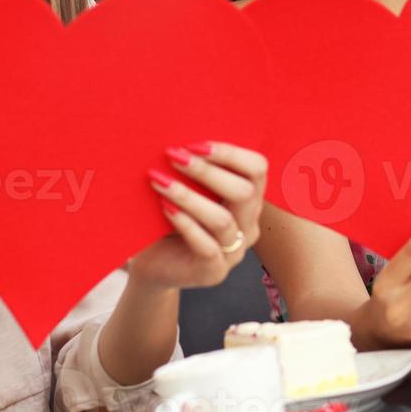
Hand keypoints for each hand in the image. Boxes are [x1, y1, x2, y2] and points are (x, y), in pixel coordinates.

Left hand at [128, 142, 267, 289]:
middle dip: (207, 171)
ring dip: (189, 196)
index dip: (230, 153)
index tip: (195, 144)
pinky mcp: (214, 272)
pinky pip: (206, 246)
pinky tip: (164, 208)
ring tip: (160, 181)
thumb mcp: (186, 190)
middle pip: (245, 192)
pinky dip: (185, 223)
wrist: (152, 264)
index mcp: (248, 199)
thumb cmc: (169, 218)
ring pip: (222, 220)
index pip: (257, 169)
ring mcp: (234, 252)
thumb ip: (193, 169)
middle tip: (174, 156)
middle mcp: (248, 225)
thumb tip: (180, 138)